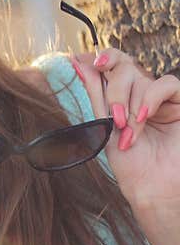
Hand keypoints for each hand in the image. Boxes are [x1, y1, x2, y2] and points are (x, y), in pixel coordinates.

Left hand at [72, 49, 179, 212]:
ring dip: (131, 104)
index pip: (113, 64)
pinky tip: (144, 117)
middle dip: (116, 92)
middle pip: (124, 67)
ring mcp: (161, 98)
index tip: (92, 63)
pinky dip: (151, 98)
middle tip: (115, 119)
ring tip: (129, 131)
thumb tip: (76, 60)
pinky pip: (167, 84)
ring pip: (142, 77)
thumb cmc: (129, 161)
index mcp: (120, 97)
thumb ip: (96, 92)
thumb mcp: (105, 123)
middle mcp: (140, 93)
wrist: (151, 186)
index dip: (104, 58)